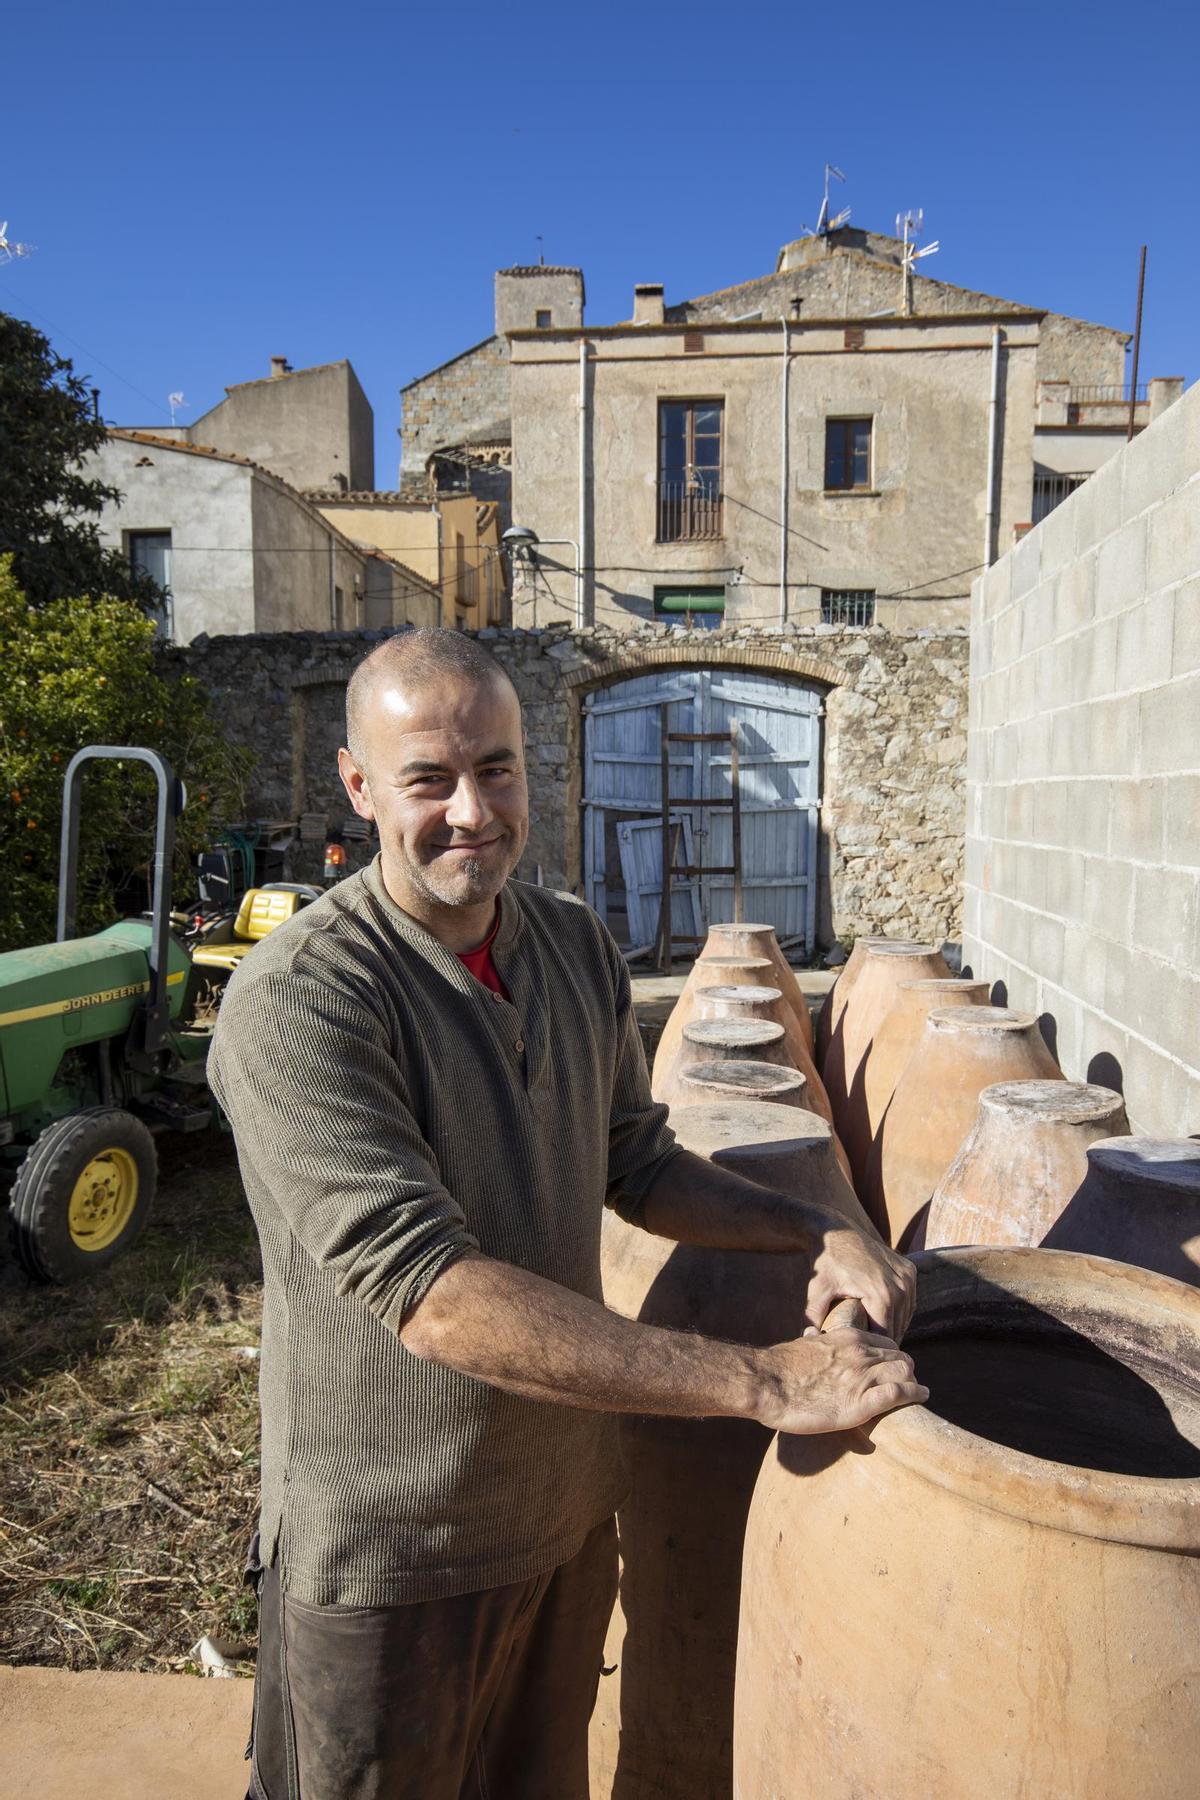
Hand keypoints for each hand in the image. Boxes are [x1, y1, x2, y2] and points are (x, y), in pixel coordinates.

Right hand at [753, 1327, 927, 1434]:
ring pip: (904, 1372)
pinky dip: (914, 1394)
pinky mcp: (861, 1402)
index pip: (884, 1342)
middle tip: (908, 1382)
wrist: (766, 1382)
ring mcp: (861, 1377)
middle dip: (907, 1369)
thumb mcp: (801, 1344)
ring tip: (918, 1392)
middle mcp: (859, 1354)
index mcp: (846, 1338)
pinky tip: (922, 1396)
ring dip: (913, 1382)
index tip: (893, 1366)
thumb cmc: (780, 1367)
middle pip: (900, 1356)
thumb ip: (814, 1340)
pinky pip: (899, 1393)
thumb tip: (810, 1334)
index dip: (892, 1355)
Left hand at [805, 1220, 917, 1340]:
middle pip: (897, 1327)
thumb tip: (806, 1341)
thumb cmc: (825, 1264)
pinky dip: (900, 1310)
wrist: (836, 1231)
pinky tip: (885, 1317)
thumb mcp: (816, 1292)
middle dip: (884, 1341)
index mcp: (881, 1296)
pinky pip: (909, 1300)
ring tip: (877, 1338)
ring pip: (906, 1315)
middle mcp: (900, 1287)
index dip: (874, 1348)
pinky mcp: (910, 1270)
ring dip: (894, 1326)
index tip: (863, 1357)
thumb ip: (812, 1319)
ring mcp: (907, 1277)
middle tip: (870, 1351)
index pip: (885, 1336)